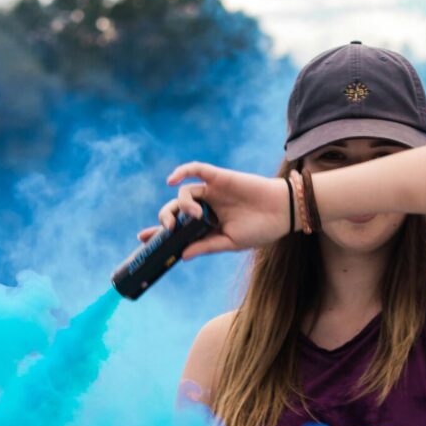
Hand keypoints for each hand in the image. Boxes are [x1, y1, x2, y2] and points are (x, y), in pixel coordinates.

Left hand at [136, 161, 290, 260]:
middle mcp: (207, 207)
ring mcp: (212, 191)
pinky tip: (171, 180)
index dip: (159, 232)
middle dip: (165, 218)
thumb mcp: (230, 242)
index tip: (143, 239)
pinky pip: (196, 169)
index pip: (178, 228)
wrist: (283, 212)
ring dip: (182, 205)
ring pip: (184, 192)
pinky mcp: (218, 177)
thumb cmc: (260, 230)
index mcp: (208, 225)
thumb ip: (206, 246)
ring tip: (193, 215)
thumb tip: (181, 255)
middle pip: (175, 209)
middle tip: (166, 229)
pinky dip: (182, 171)